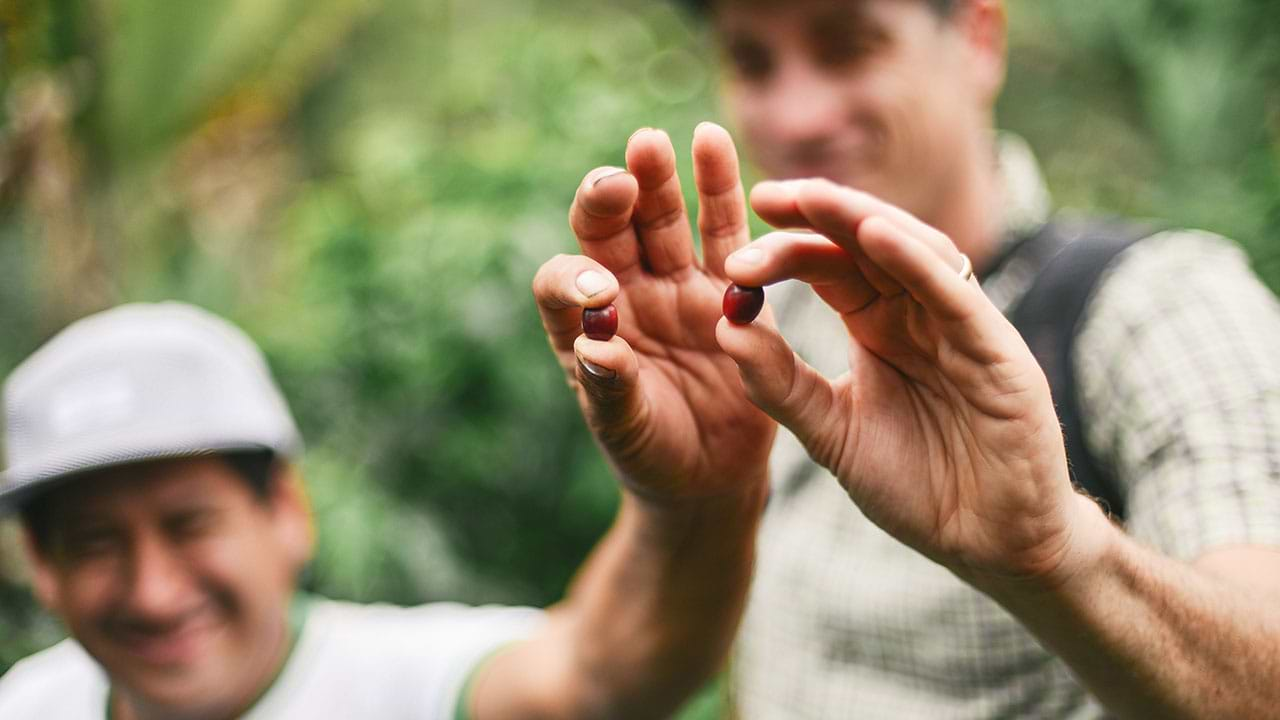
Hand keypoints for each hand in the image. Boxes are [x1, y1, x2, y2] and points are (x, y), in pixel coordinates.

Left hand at [533, 124, 775, 502]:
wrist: (709, 472)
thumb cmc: (652, 452)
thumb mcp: (626, 430)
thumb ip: (611, 388)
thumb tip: (598, 347)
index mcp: (583, 326)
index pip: (561, 282)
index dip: (574, 278)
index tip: (599, 293)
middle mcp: (624, 293)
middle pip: (609, 231)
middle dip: (611, 198)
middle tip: (620, 177)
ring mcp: (675, 285)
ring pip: (661, 220)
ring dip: (658, 181)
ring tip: (653, 142)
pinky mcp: (728, 288)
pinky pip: (723, 231)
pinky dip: (718, 189)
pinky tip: (711, 141)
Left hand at [716, 178, 1106, 587]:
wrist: (988, 544)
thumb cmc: (916, 486)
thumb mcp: (831, 433)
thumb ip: (780, 384)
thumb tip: (724, 327)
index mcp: (879, 326)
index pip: (830, 267)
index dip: (787, 247)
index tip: (735, 243)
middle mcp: (919, 313)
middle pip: (865, 245)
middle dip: (816, 217)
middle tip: (764, 197)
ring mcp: (961, 326)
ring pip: (913, 251)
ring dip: (862, 220)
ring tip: (811, 198)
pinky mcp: (998, 350)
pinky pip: (955, 295)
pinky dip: (917, 262)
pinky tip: (874, 236)